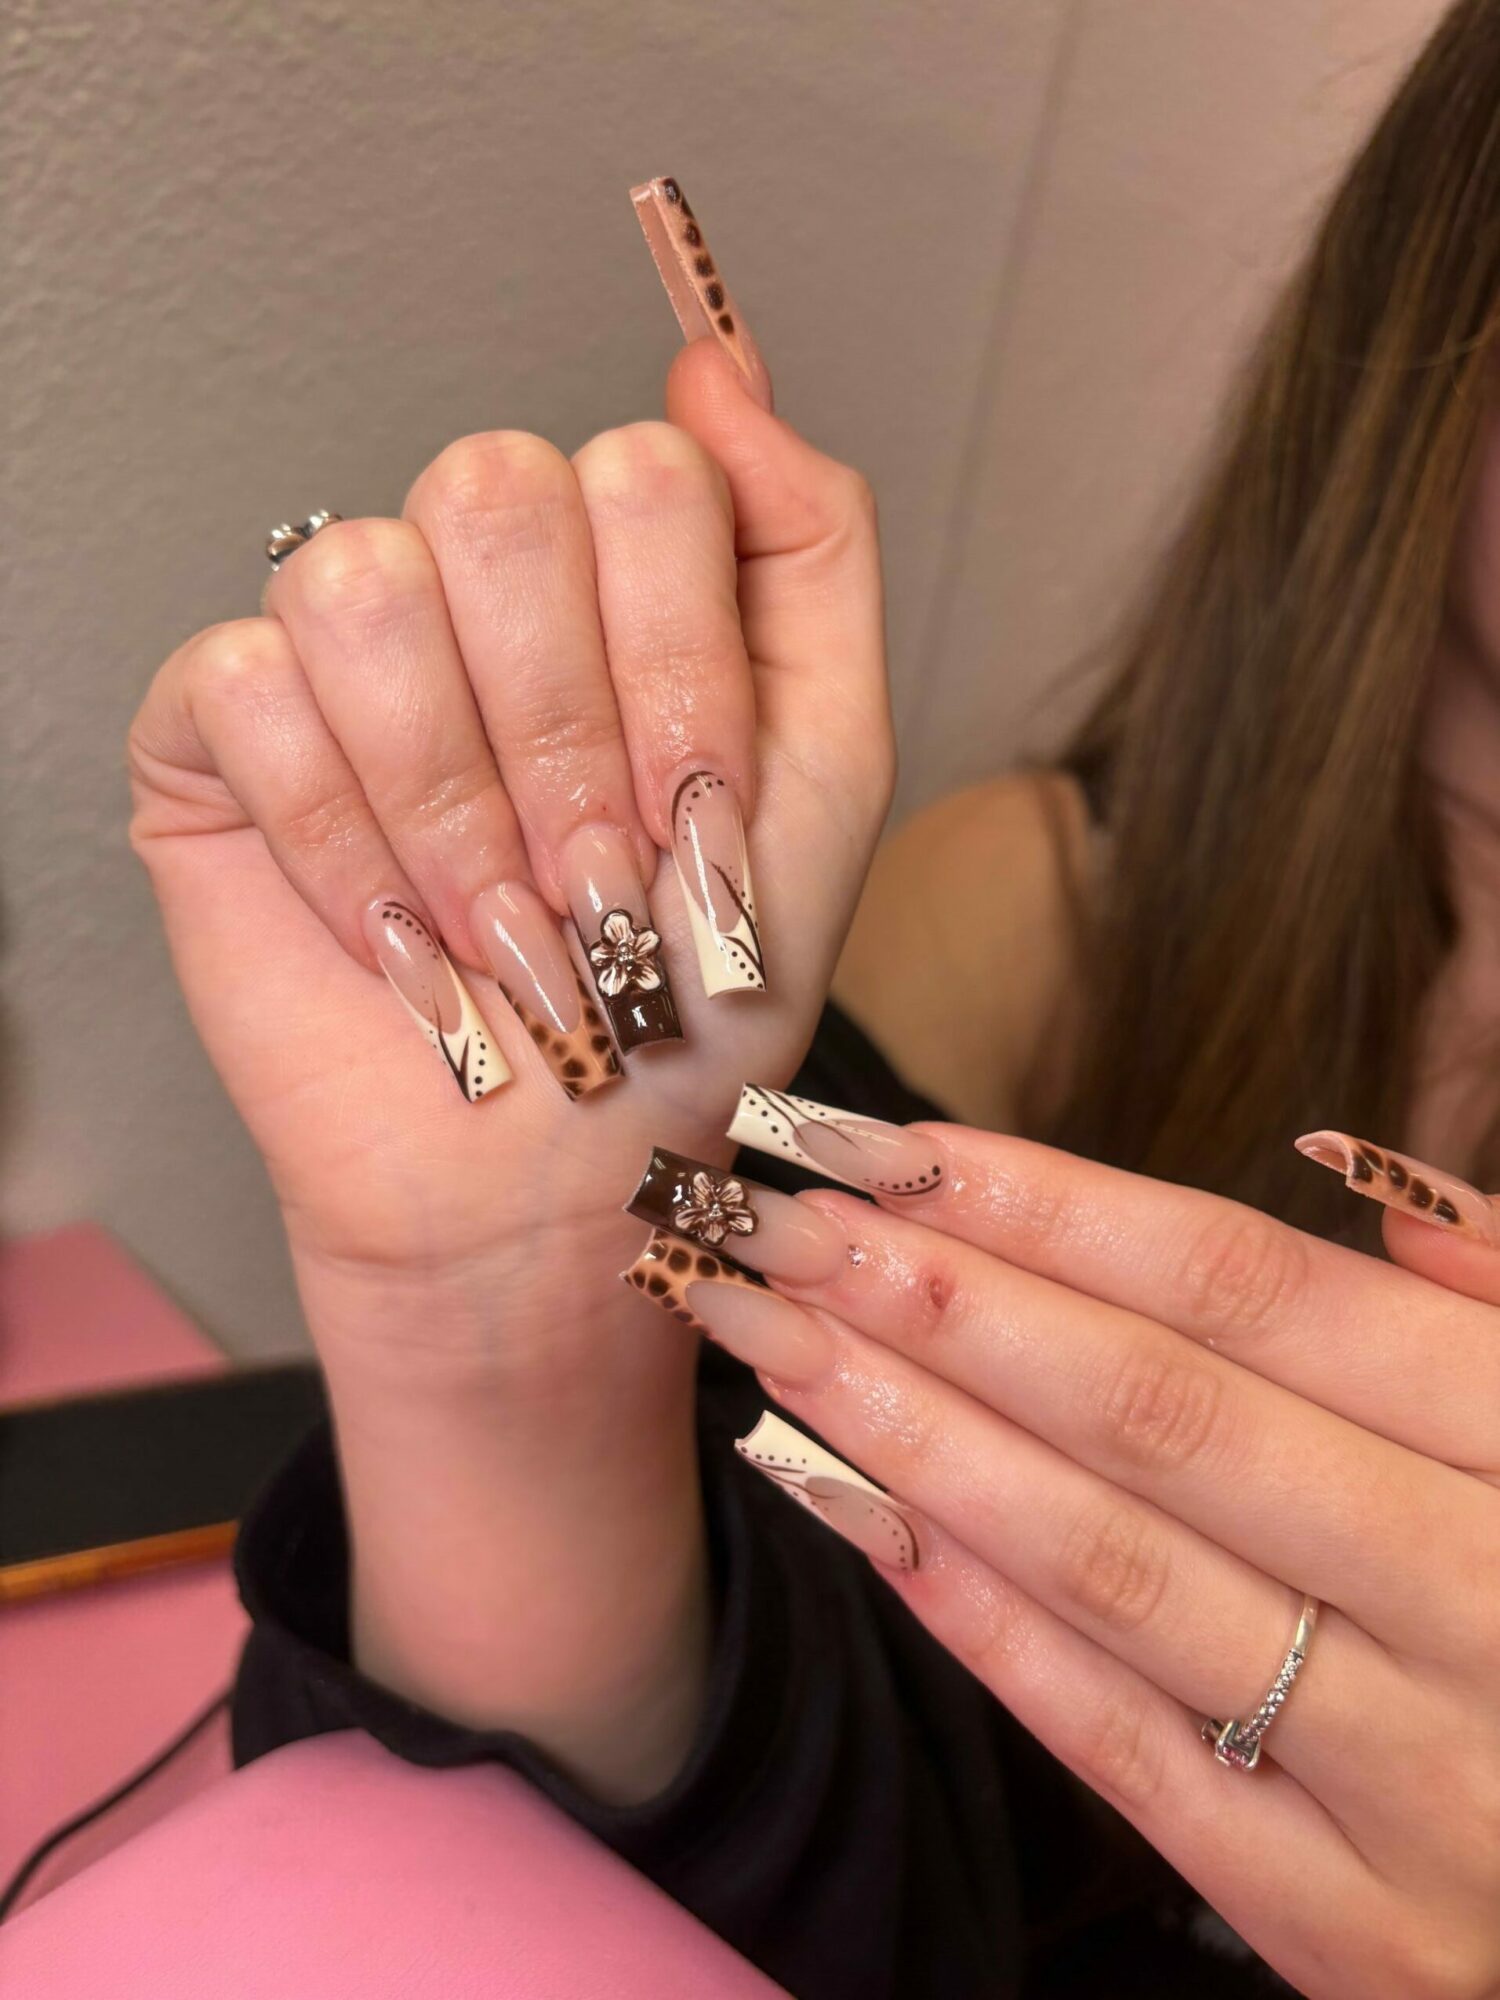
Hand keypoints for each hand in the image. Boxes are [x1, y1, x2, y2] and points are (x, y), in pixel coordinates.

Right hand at [126, 325, 889, 1796]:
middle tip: (596, 884)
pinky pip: (245, 689)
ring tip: (504, 930)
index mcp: (622, 574)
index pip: (644, 475)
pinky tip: (398, 937)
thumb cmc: (693, 997)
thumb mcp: (827, 773)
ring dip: (457, 807)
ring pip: (361, 586)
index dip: (676, 666)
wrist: (560, 1178)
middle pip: (493, 496)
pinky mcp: (219, 733)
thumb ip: (808, 549)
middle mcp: (479, 585)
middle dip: (567, 740)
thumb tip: (718, 362)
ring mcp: (344, 650)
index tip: (694, 812)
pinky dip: (344, 845)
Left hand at [684, 1111, 1499, 1995]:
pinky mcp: (1346, 1927)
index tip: (902, 1147)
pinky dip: (976, 1619)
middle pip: (1159, 1417)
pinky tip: (856, 1510)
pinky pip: (1122, 1751)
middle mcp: (1481, 1610)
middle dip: (949, 1304)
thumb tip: (1339, 1167)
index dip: (1060, 1208)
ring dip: (921, 1440)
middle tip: (789, 1221)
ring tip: (782, 1338)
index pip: (1259, 1296)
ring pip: (1114, 1572)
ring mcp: (1413, 1785)